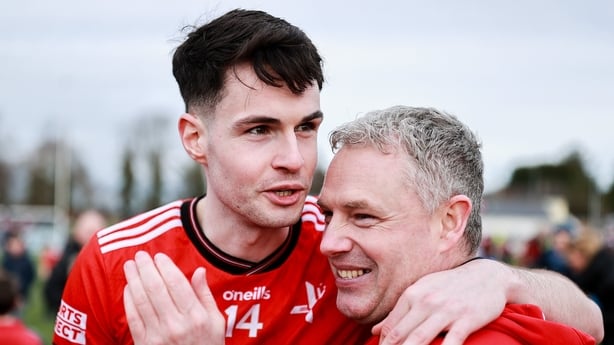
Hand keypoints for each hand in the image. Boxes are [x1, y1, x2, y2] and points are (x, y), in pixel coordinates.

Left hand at [123, 251, 224, 344]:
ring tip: (130, 266)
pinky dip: (129, 300)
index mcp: (196, 317)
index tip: (159, 256)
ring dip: (134, 280)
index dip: (165, 267)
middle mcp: (177, 325)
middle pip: (156, 289)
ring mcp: (159, 336)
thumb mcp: (216, 322)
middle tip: (140, 256)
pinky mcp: (145, 344)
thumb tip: (199, 271)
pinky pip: (134, 318)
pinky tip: (128, 288)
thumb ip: (205, 295)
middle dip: (146, 268)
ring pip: (142, 300)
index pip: (176, 284)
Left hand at [373, 259, 506, 344]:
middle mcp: (426, 302)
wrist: (487, 277)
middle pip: (401, 334)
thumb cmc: (450, 286)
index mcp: (412, 295)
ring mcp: (446, 310)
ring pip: (420, 338)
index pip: (391, 327)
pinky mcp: (467, 319)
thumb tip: (375, 330)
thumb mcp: (422, 292)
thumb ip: (399, 312)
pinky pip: (451, 342)